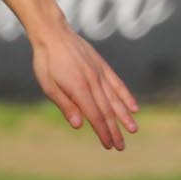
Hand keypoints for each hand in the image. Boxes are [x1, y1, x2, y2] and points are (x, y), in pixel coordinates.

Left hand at [32, 31, 137, 149]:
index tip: (109, 145)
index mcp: (79, 89)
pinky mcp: (102, 66)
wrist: (53, 32)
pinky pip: (117, 83)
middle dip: (115, 130)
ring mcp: (100, 73)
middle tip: (121, 147)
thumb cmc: (46, 61)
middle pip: (107, 111)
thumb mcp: (49, 86)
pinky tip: (133, 106)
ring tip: (133, 130)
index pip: (95, 116)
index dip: (103, 132)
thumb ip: (65, 105)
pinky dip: (126, 96)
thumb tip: (79, 125)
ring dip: (125, 116)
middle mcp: (93, 82)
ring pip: (115, 99)